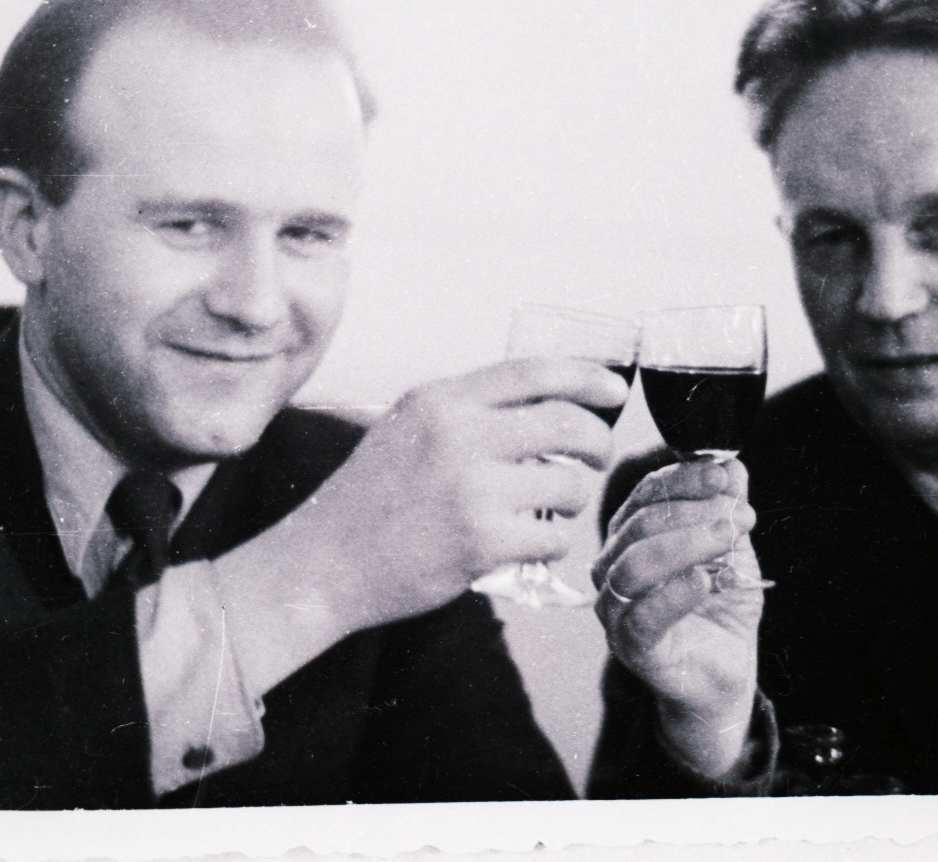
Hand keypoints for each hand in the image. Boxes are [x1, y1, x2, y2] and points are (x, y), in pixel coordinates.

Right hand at [219, 357, 626, 660]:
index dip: (586, 377)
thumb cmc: (368, 499)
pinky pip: (554, 537)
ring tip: (550, 508)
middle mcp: (458, 435)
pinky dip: (551, 543)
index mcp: (441, 400)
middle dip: (598, 441)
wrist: (324, 564)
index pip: (534, 372)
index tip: (613, 392)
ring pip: (569, 484)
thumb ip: (465, 411)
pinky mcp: (483, 542)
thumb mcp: (406, 427)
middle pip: (567, 423)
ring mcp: (472, 489)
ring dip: (573, 499)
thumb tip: (543, 403)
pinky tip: (527, 545)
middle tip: (596, 456)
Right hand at [593, 459, 763, 777]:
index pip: (647, 494)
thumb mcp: (733, 550)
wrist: (725, 670)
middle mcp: (613, 566)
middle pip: (640, 525)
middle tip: (741, 516)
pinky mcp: (630, 647)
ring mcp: (616, 608)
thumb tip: (731, 464)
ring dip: (684, 544)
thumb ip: (727, 509)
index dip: (684, 480)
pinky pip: (641, 616)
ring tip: (726, 539)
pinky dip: (673, 594)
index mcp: (631, 535)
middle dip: (694, 512)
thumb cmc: (721, 607)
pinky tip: (704, 581)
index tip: (724, 477)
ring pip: (634, 565)